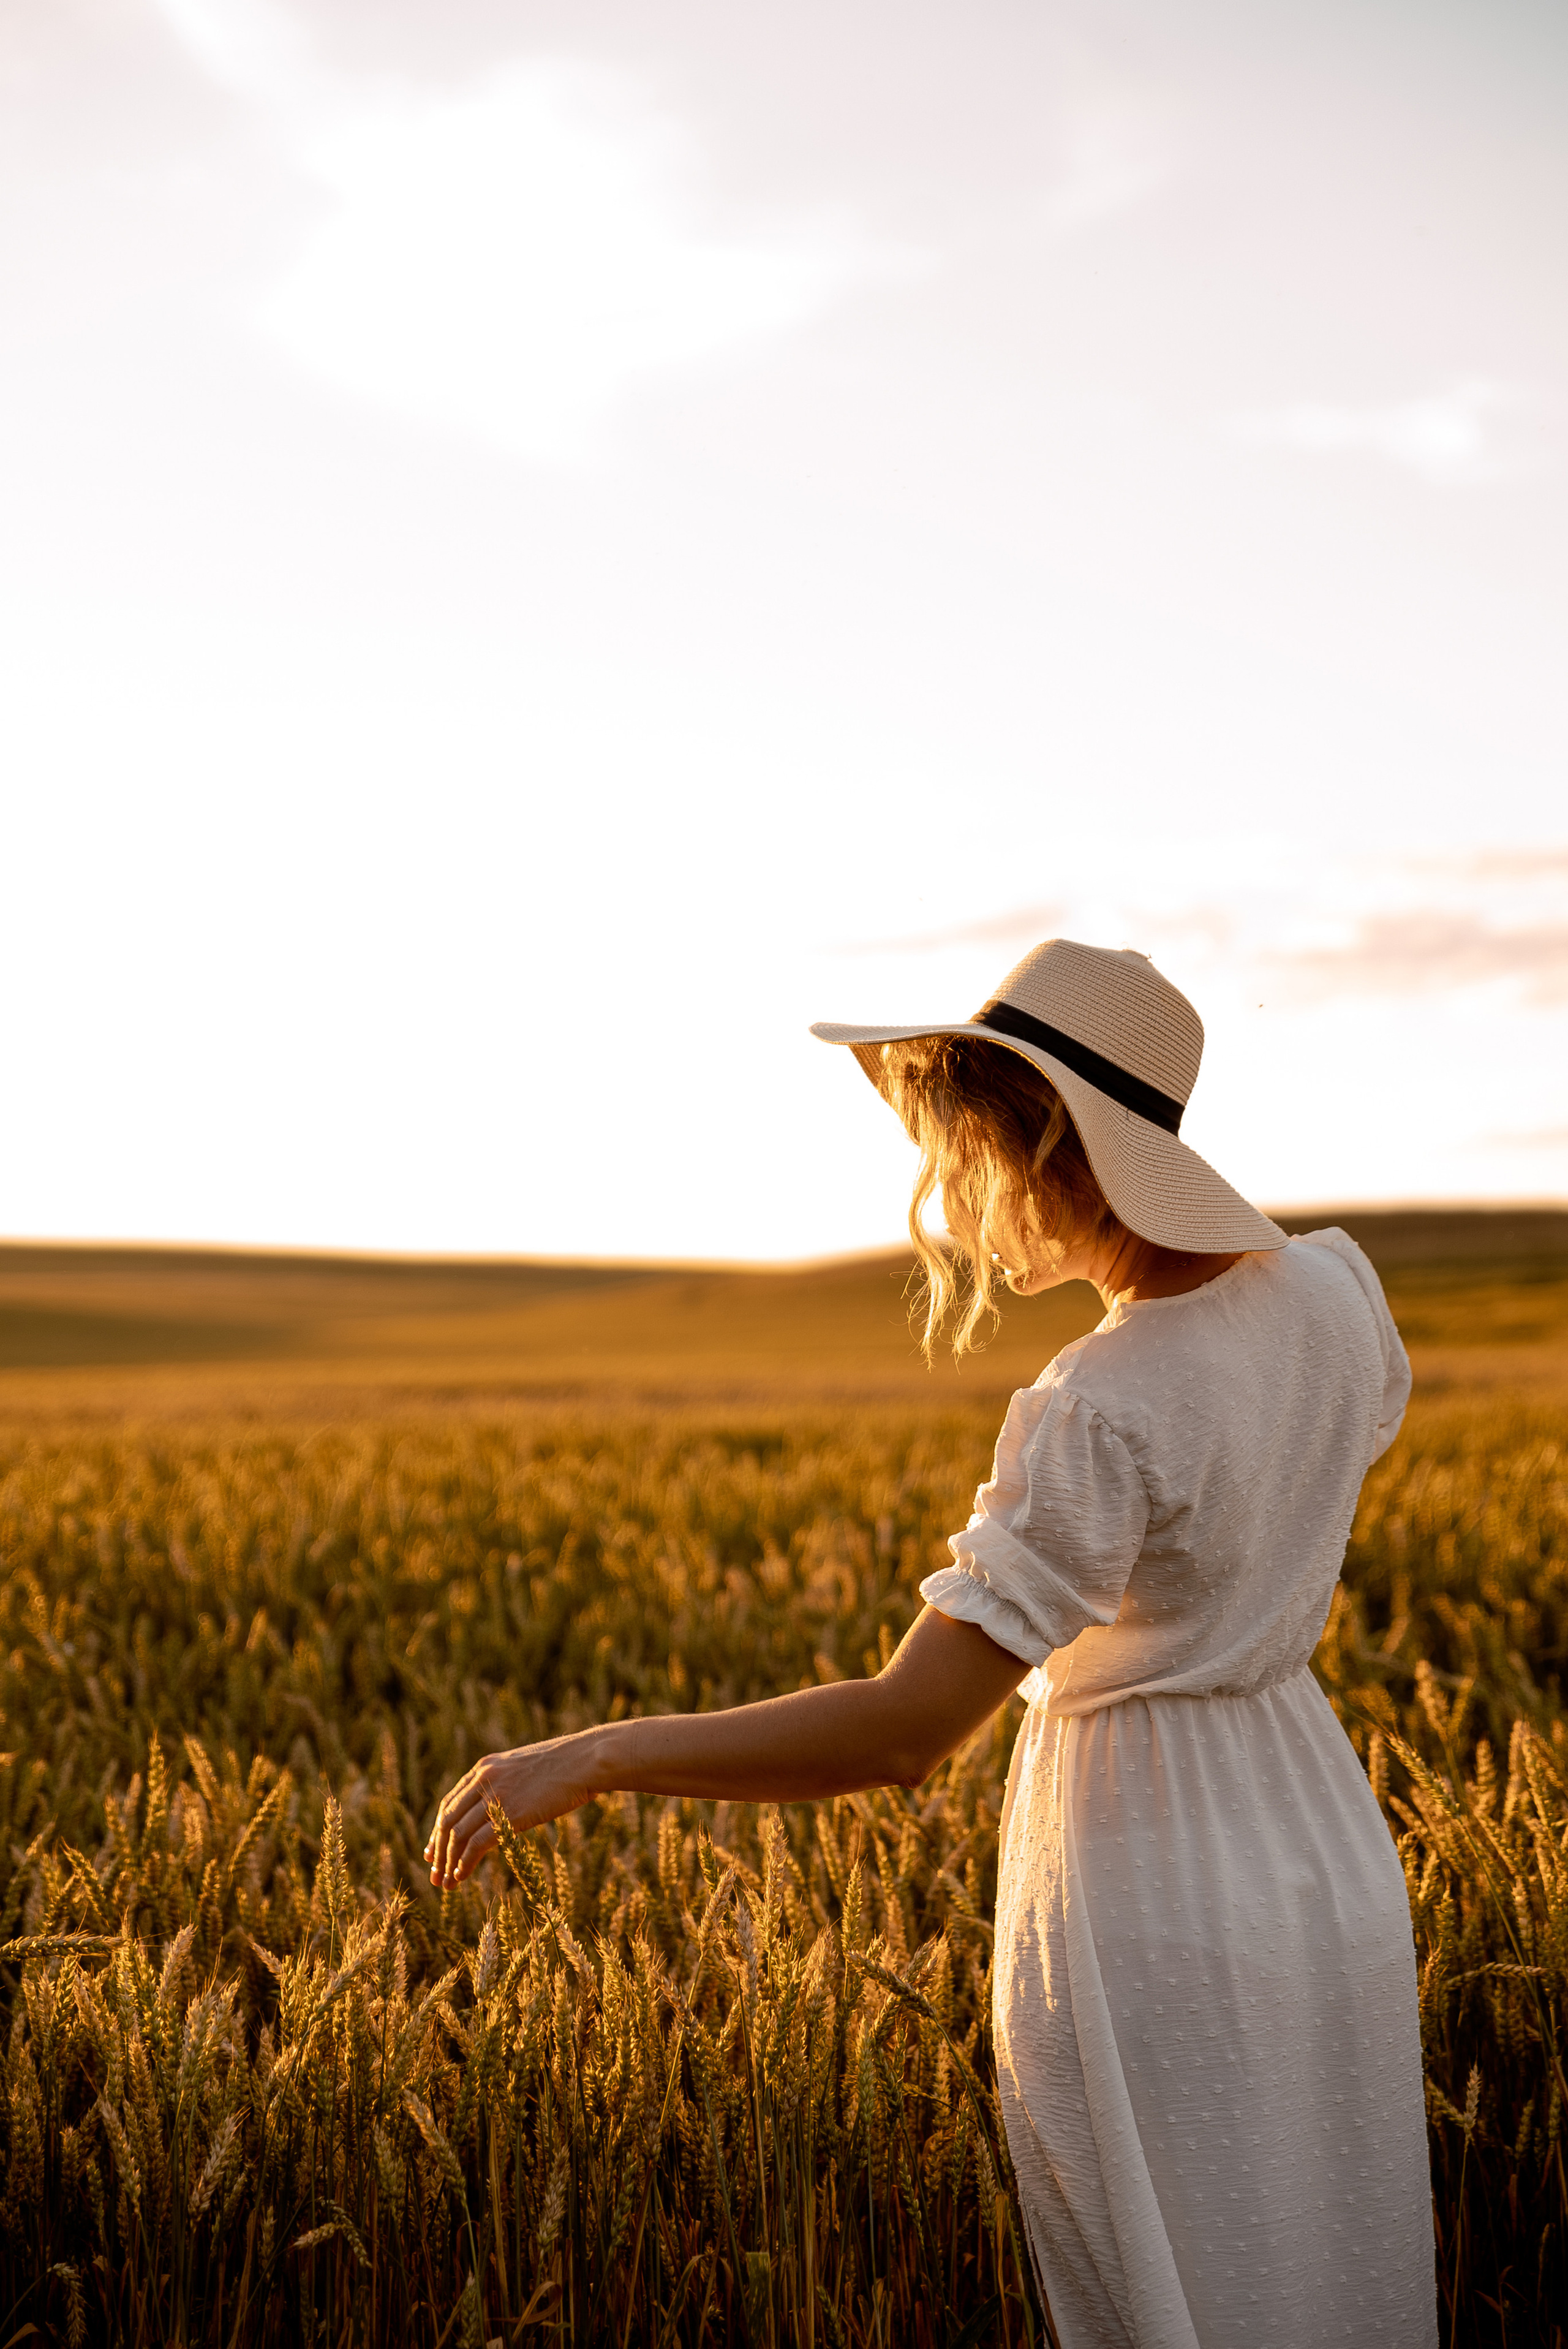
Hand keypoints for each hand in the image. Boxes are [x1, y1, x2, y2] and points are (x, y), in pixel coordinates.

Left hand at [425, 1730, 602, 1888]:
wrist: (586, 1759)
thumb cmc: (567, 1764)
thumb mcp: (526, 1769)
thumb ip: (507, 1784)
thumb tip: (505, 1806)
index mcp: (486, 1767)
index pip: (450, 1802)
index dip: (438, 1830)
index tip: (433, 1851)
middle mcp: (483, 1779)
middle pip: (447, 1820)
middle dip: (438, 1850)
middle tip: (434, 1874)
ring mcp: (494, 1796)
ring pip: (456, 1834)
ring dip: (447, 1862)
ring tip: (445, 1883)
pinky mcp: (508, 1814)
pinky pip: (475, 1843)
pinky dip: (464, 1863)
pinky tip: (461, 1876)